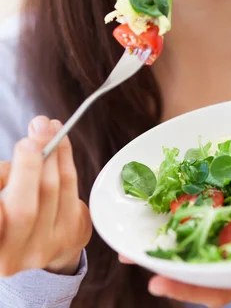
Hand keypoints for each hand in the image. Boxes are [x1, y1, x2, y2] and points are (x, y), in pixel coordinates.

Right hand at [0, 116, 91, 276]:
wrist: (42, 240)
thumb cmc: (10, 212)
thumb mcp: (2, 199)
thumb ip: (4, 179)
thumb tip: (24, 150)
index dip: (2, 184)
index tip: (4, 168)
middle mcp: (15, 255)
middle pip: (24, 210)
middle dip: (28, 168)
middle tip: (29, 140)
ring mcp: (46, 246)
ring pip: (50, 191)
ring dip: (49, 152)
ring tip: (45, 127)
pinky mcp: (71, 232)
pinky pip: (69, 185)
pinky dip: (64, 157)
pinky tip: (60, 140)